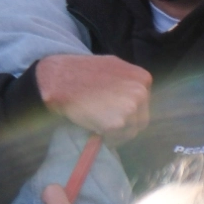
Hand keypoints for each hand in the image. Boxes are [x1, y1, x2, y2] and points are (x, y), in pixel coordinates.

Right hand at [35, 54, 150, 143]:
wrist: (58, 78)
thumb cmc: (81, 70)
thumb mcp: (112, 65)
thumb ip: (128, 80)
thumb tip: (135, 95)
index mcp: (142, 78)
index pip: (144, 103)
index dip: (129, 109)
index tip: (114, 109)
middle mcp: (140, 93)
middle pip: (141, 119)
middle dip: (125, 123)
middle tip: (106, 119)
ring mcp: (130, 109)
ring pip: (131, 131)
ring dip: (117, 131)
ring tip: (98, 122)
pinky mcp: (117, 124)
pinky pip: (117, 137)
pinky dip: (107, 136)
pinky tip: (94, 125)